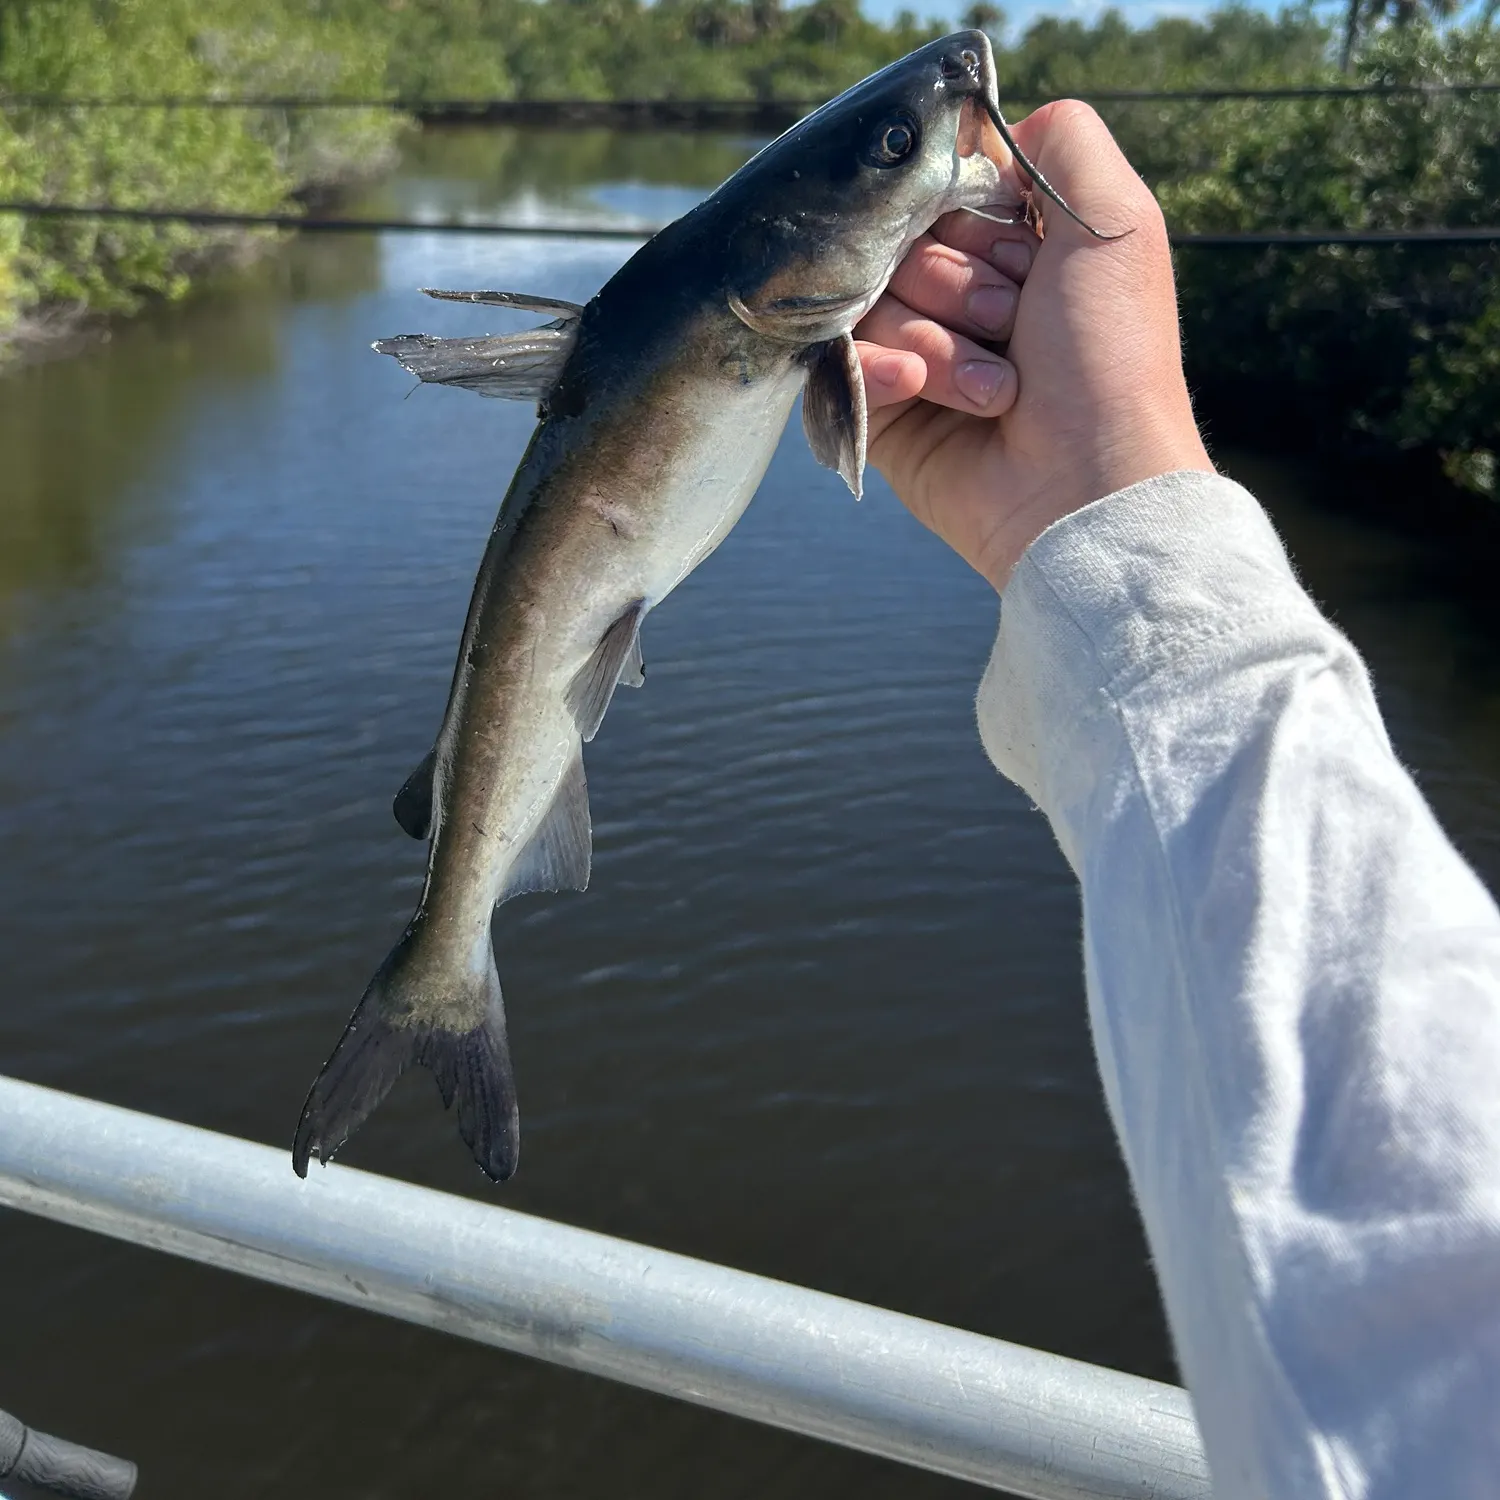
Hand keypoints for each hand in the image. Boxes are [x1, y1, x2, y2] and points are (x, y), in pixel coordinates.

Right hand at [854, 101, 1213, 590]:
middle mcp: (959, 296)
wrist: (1083, 484)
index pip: (939, 190)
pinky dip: (889, 370)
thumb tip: (989, 129)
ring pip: (869, 298)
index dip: (975, 220)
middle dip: (960, 285)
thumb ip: (1061, 141)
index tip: (1024, 262)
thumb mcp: (1114, 220)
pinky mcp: (880, 410)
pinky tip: (926, 395)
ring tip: (995, 388)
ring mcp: (916, 352)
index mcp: (1011, 249)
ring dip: (939, 340)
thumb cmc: (1110, 359)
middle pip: (897, 241)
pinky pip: (844, 358)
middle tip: (1012, 327)